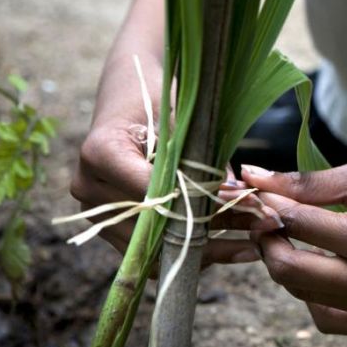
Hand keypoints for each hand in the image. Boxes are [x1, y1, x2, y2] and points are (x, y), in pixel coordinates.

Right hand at [71, 56, 264, 266]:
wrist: (130, 95)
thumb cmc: (157, 98)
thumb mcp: (181, 119)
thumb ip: (201, 156)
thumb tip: (235, 193)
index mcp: (101, 152)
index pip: (152, 190)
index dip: (197, 200)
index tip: (239, 201)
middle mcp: (90, 187)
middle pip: (154, 226)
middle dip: (211, 231)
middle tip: (257, 227)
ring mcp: (96, 210)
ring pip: (155, 249)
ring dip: (207, 248)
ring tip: (251, 245)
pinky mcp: (111, 226)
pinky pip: (152, 251)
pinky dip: (191, 249)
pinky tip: (230, 246)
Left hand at [239, 159, 346, 336]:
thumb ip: (309, 183)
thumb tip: (254, 178)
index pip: (298, 226)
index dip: (270, 205)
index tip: (259, 191)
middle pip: (291, 271)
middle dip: (268, 242)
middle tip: (268, 219)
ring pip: (306, 298)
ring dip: (291, 269)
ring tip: (298, 241)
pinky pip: (333, 319)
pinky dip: (318, 297)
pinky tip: (326, 269)